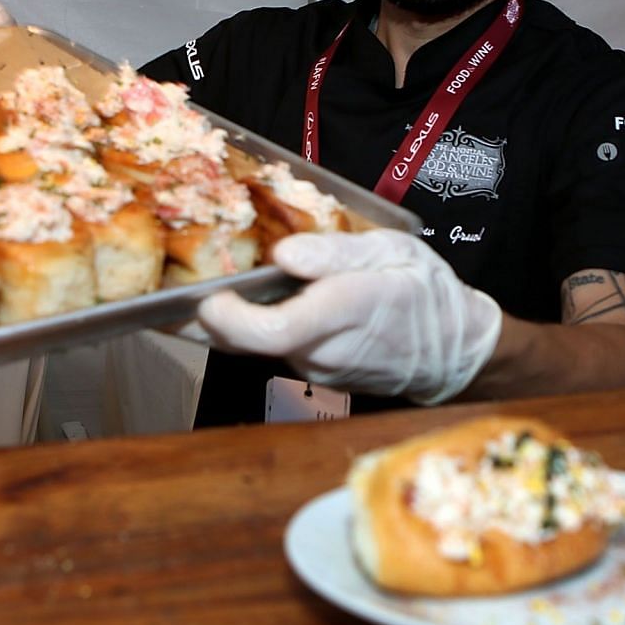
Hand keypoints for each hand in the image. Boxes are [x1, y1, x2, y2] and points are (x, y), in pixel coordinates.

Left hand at [195, 229, 503, 404]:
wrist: (453, 351)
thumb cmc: (424, 291)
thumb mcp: (392, 250)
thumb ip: (336, 252)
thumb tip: (284, 253)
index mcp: (347, 310)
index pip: (278, 330)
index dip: (233, 318)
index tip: (206, 297)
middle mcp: (325, 349)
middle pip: (250, 342)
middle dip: (205, 318)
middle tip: (170, 290)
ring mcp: (316, 368)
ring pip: (257, 346)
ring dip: (229, 319)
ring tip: (206, 280)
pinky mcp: (312, 374)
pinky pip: (272, 350)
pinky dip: (253, 326)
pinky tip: (246, 300)